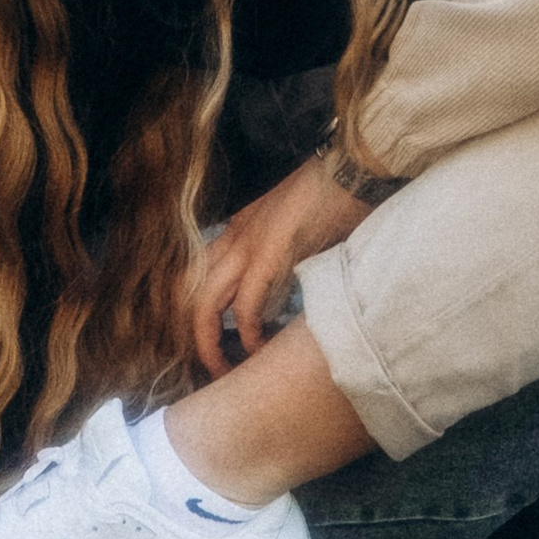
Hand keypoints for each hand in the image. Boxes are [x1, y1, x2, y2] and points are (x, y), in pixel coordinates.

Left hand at [187, 154, 372, 376]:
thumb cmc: (330, 196)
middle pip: (188, 293)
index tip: (212, 343)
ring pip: (204, 304)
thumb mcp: (290, 224)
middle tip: (212, 366)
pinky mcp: (269, 255)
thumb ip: (278, 254)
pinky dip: (248, 333)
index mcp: (238, 230)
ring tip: (228, 370)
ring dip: (210, 343)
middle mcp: (234, 238)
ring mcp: (248, 245)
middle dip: (194, 336)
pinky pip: (245, 306)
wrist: (350, 168)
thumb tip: (286, 291)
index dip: (196, 314)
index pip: (197, 276)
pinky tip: (260, 348)